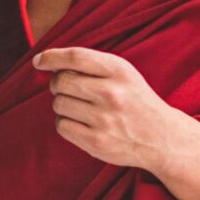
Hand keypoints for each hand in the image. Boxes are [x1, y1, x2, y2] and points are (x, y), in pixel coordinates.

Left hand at [31, 47, 199, 199]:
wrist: (161, 138)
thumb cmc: (134, 100)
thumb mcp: (123, 74)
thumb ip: (90, 65)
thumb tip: (45, 62)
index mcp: (119, 71)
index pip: (75, 57)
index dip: (51, 57)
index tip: (39, 61)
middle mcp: (112, 93)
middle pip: (61, 81)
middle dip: (58, 84)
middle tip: (69, 89)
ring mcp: (104, 119)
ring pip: (59, 104)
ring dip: (63, 105)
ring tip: (81, 108)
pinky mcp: (97, 142)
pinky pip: (62, 126)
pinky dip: (66, 123)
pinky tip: (82, 124)